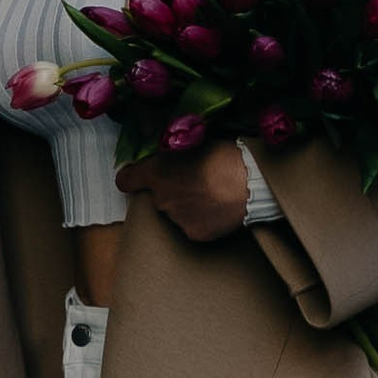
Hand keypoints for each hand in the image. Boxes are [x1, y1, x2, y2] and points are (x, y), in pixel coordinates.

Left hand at [117, 134, 252, 241]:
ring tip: (211, 194)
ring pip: (176, 211)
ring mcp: (177, 219)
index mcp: (157, 173)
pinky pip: (192, 225)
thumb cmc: (224, 156)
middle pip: (158, 195)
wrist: (250, 185)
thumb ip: (172, 150)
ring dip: (187, 204)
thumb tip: (160, 144)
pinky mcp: (194, 234)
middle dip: (171, 188)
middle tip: (195, 180)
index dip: (131, 177)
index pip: (127, 180)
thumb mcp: (193, 143)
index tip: (136, 177)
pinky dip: (201, 219)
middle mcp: (161, 199)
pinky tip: (217, 208)